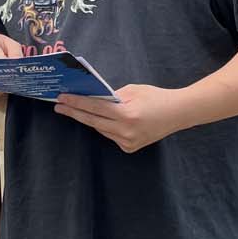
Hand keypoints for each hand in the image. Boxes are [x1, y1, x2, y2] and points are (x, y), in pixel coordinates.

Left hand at [53, 83, 185, 153]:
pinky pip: (110, 135)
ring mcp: (128, 142)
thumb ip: (112, 96)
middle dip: (74, 112)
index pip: (95, 108)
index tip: (61, 98)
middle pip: (92, 121)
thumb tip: (92, 98)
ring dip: (88, 119)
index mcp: (127, 115)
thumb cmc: (156, 97)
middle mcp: (126, 131)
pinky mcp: (130, 147)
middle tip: (59, 106)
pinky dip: (104, 126)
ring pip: (100, 129)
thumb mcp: (132, 91)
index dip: (76, 102)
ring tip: (74, 109)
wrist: (178, 113)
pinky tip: (100, 119)